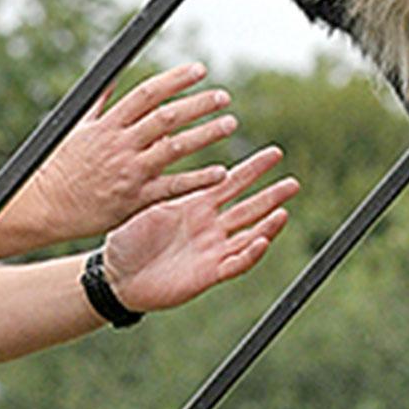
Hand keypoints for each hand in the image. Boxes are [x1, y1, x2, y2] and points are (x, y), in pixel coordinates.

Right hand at [23, 63, 239, 242]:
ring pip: (174, 148)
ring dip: (205, 134)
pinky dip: (197, 179)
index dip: (175, 79)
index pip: (147, 94)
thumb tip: (113, 75)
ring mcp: (129, 172)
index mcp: (108, 125)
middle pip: (166, 117)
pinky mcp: (135, 199)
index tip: (199, 70)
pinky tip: (220, 172)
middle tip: (223, 96)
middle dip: (198, 104)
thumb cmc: (60, 166)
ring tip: (230, 123)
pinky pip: (173, 187)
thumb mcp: (76, 128)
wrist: (45, 208)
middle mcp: (120, 145)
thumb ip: (101, 102)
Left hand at [100, 146, 298, 313]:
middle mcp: (209, 227)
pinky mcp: (206, 274)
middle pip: (249, 209)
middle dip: (272, 195)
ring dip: (268, 225)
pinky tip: (262, 241)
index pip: (232, 182)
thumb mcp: (149, 201)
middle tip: (294, 182)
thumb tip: (166, 134)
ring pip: (248, 236)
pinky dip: (250, 253)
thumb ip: (166, 176)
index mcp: (196, 205)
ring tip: (284, 211)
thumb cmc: (127, 237)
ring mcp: (210, 251)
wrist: (114, 274)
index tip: (275, 153)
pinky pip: (233, 264)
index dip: (255, 169)